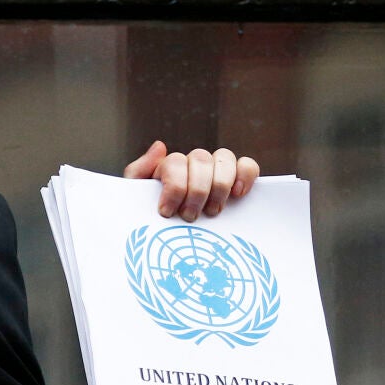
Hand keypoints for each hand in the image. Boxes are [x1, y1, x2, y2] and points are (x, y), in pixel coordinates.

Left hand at [124, 140, 259, 221]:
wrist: (162, 238)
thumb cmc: (151, 218)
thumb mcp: (137, 197)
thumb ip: (139, 171)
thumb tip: (160, 146)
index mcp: (169, 166)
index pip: (175, 162)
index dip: (174, 186)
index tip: (166, 212)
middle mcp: (194, 163)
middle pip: (200, 158)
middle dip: (196, 190)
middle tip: (189, 217)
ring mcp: (217, 169)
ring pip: (224, 157)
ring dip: (219, 185)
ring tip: (213, 212)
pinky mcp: (238, 180)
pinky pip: (248, 166)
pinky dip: (246, 175)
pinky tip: (238, 194)